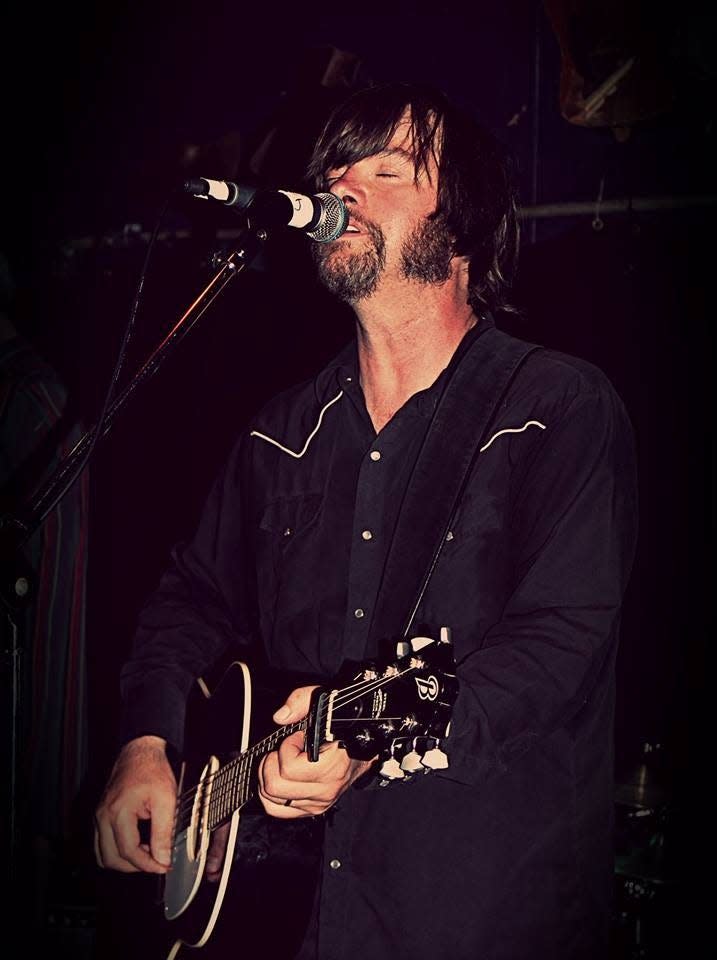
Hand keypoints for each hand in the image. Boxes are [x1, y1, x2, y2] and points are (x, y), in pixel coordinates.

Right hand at [94, 735, 176, 873]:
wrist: (140, 751)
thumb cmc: (152, 770)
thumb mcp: (166, 799)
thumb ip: (163, 832)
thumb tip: (162, 858)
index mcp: (118, 812)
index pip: (128, 852)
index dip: (147, 864)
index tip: (163, 866)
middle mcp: (103, 816)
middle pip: (110, 859)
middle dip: (134, 866)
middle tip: (156, 861)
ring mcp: (99, 816)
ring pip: (103, 854)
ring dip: (124, 861)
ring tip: (147, 854)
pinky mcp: (101, 816)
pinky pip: (103, 843)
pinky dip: (118, 850)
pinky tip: (137, 844)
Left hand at [258, 686, 374, 818]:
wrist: (363, 752)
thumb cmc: (344, 728)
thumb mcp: (325, 703)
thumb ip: (301, 701)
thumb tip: (281, 716)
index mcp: (331, 766)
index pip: (290, 769)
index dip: (286, 748)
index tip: (297, 737)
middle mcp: (325, 789)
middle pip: (275, 787)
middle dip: (271, 764)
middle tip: (283, 750)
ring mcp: (318, 803)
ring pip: (272, 801)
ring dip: (269, 778)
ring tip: (281, 762)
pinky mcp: (312, 810)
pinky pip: (277, 810)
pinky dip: (271, 794)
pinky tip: (280, 777)